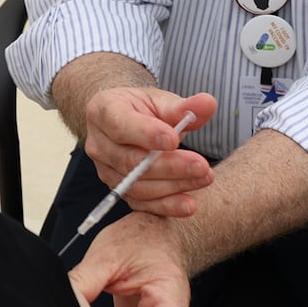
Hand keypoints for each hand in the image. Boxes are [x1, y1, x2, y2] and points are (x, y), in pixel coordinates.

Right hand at [83, 87, 218, 215]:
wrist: (127, 122)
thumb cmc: (143, 109)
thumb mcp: (162, 101)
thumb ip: (185, 106)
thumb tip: (209, 103)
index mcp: (103, 111)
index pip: (121, 126)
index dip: (147, 135)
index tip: (174, 140)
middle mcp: (98, 143)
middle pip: (130, 160)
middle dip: (169, 166)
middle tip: (201, 166)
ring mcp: (105, 169)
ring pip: (136, 185)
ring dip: (173, 186)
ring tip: (203, 179)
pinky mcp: (118, 189)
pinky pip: (140, 202)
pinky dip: (165, 205)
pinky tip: (188, 205)